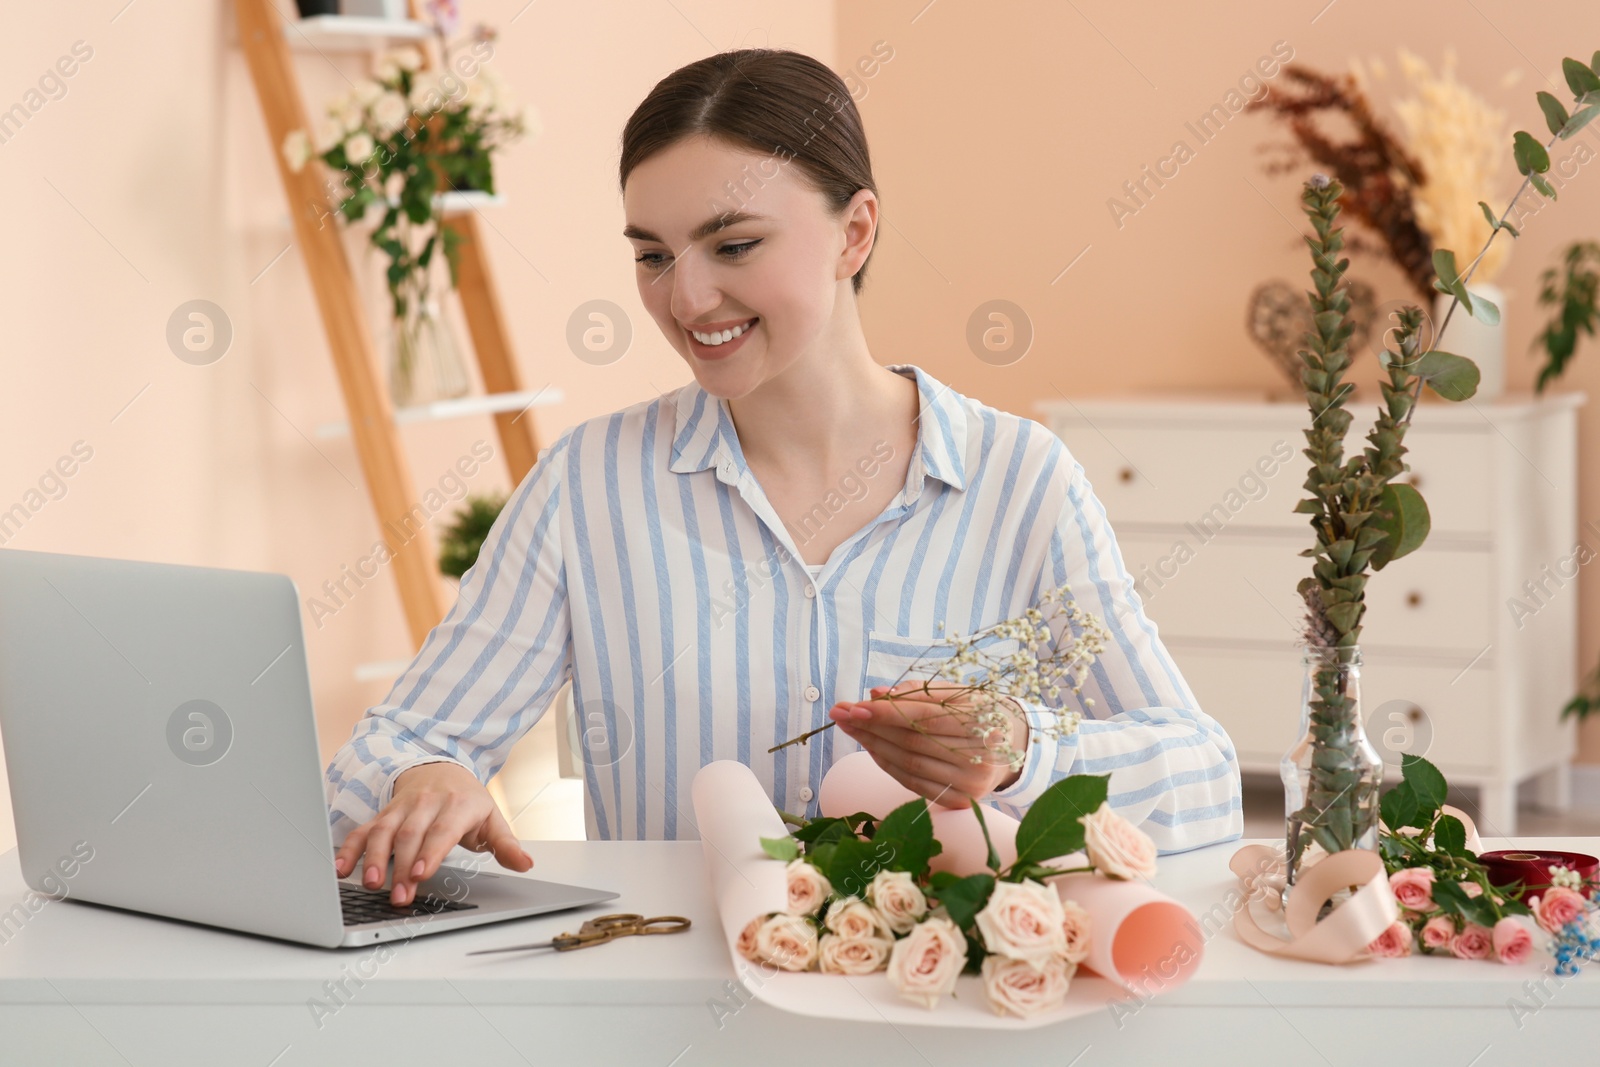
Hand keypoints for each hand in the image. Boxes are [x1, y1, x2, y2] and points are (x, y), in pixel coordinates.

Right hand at [333, 761, 532, 906]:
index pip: (442, 830)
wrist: (442, 768)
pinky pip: (363, 829)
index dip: (430, 852)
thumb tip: (526, 863)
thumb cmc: (468, 801)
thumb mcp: (492, 819)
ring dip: (373, 857)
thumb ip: (506, 844)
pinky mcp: (383, 814)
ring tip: (370, 883)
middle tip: (399, 897)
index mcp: (457, 805)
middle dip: (402, 867)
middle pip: (410, 835)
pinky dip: (350, 848)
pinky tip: (341, 869)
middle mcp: (427, 804)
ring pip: (383, 831)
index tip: (421, 874)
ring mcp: (402, 808)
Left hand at [828, 682, 1027, 809]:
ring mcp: (970, 783)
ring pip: (908, 765)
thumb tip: (876, 694)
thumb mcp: (955, 693)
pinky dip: (887, 764)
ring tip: (850, 727)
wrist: (1013, 744)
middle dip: (871, 728)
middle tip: (840, 713)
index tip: (854, 706)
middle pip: (912, 743)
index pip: (923, 718)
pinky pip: (912, 783)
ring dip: (873, 746)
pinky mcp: (960, 801)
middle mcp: (979, 756)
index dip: (886, 713)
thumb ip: (917, 692)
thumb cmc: (978, 711)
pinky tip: (870, 747)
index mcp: (982, 721)